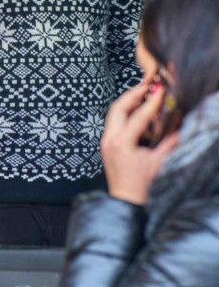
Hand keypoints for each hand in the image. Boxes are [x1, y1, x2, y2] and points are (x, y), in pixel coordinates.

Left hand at [101, 81, 179, 205]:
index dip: (150, 102)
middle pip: (118, 108)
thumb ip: (170, 143)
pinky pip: (114, 123)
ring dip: (127, 102)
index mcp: (121, 143)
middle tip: (147, 84)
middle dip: (132, 94)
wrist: (126, 202)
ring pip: (113, 114)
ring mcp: (105, 142)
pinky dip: (124, 113)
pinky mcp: (106, 145)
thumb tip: (181, 127)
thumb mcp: (159, 163)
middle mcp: (110, 140)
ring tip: (142, 93)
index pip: (138, 116)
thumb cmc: (142, 186)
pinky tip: (136, 111)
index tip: (160, 90)